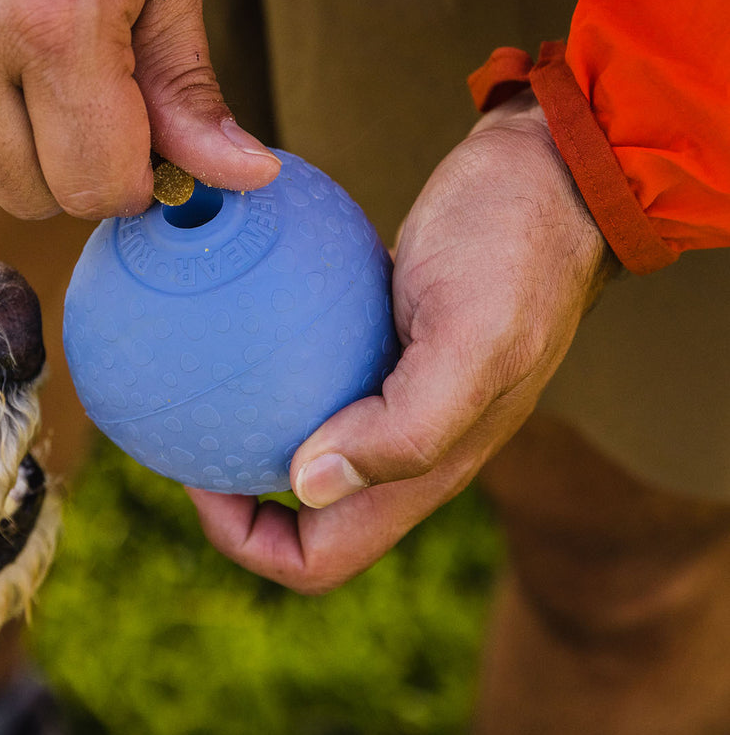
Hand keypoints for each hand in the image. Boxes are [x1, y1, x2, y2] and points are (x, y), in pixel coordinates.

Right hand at [0, 0, 279, 219]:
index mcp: (56, 21)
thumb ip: (190, 83)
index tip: (137, 146)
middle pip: (31, 194)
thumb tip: (245, 175)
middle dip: (75, 170)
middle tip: (90, 105)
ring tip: (33, 78)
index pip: (97, 186)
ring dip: (15, 155)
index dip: (131, 180)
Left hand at [188, 92, 616, 593]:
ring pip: (304, 450)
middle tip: (182, 433)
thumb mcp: (470, 334)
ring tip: (190, 386)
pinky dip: (266, 371)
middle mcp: (407, 448)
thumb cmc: (514, 247)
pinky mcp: (383, 347)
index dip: (250, 541)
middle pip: (302, 518)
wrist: (553, 176)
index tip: (199, 478)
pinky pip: (311, 380)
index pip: (320, 558)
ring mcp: (395, 398)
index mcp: (427, 470)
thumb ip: (407, 426)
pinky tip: (229, 326)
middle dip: (233, 499)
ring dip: (244, 436)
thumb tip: (308, 484)